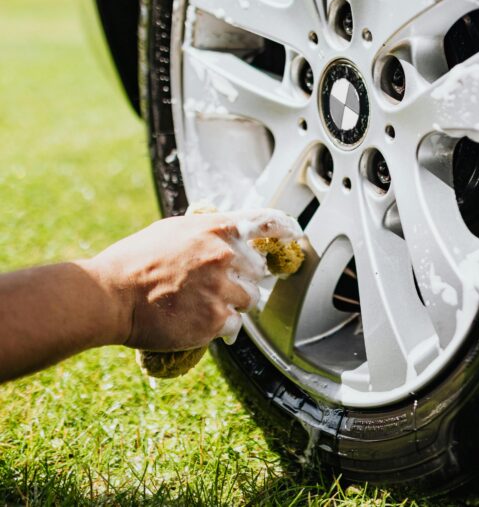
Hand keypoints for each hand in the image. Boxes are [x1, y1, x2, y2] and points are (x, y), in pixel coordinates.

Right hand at [85, 210, 301, 350]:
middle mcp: (226, 256)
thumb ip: (205, 230)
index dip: (286, 229)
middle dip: (243, 278)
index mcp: (217, 229)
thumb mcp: (173, 229)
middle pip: (258, 270)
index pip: (267, 223)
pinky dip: (222, 327)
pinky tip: (200, 323)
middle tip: (215, 286)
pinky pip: (235, 325)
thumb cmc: (133, 261)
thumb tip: (224, 230)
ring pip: (250, 299)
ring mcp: (223, 288)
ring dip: (234, 304)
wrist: (109, 295)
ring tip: (202, 305)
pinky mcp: (217, 319)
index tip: (295, 234)